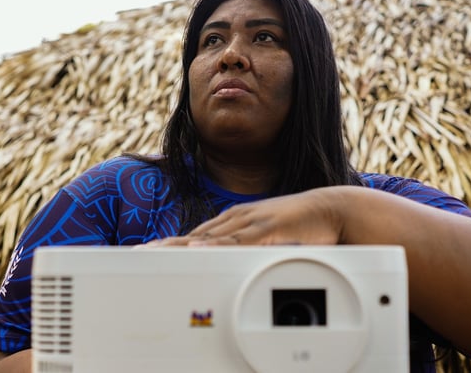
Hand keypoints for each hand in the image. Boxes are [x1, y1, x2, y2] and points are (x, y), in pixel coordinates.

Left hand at [150, 189, 341, 246]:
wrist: (332, 208)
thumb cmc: (302, 225)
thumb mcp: (268, 238)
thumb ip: (248, 247)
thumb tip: (233, 262)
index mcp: (236, 222)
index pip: (196, 237)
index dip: (169, 245)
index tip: (147, 252)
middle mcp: (238, 220)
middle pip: (194, 235)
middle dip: (165, 245)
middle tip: (137, 253)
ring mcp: (250, 222)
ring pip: (208, 237)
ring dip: (180, 246)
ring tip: (154, 253)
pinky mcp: (267, 229)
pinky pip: (238, 240)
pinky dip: (216, 245)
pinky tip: (198, 249)